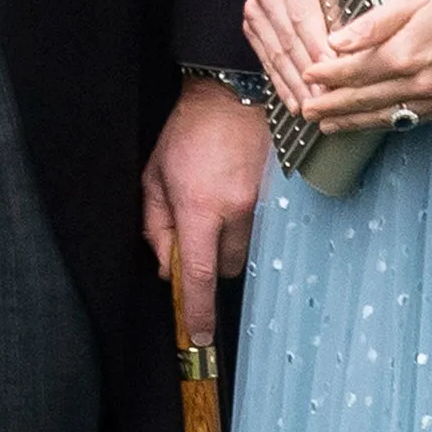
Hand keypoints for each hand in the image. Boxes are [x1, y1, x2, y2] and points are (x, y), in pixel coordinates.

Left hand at [142, 77, 269, 346]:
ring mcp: (260, 203)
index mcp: (199, 207)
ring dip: (227, 244)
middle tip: (196, 233)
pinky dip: (245, 226)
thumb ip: (156, 226)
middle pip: (225, 269)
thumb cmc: (186, 133)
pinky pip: (260, 230)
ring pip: (244, 251)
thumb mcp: (155, 176)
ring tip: (215, 205)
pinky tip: (232, 195)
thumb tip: (168, 269)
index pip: (200, 275)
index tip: (197, 336)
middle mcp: (235, 210)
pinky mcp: (276, 196)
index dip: (197, 311)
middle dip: (209, 263)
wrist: (230, 94)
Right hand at [243, 0, 344, 114]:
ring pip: (275, 53)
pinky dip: (280, 82)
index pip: (303, 17)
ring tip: (312, 109)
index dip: (318, 48)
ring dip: (294, 85)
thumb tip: (357, 42)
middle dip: (308, 74)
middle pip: (288, 40)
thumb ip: (346, 0)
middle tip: (327, 100)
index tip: (335, 73)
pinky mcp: (252, 24)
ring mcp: (255, 8)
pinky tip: (294, 101)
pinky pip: (266, 58)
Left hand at [300, 0, 431, 131]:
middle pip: (367, 99)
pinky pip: (413, 119)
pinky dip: (389, 122)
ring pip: (388, 115)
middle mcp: (422, 82)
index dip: (328, 76)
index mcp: (407, 53)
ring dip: (355, 121)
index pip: (356, 71)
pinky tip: (374, 122)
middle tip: (306, 111)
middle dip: (333, 106)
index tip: (307, 75)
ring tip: (329, 126)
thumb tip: (337, 41)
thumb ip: (373, 23)